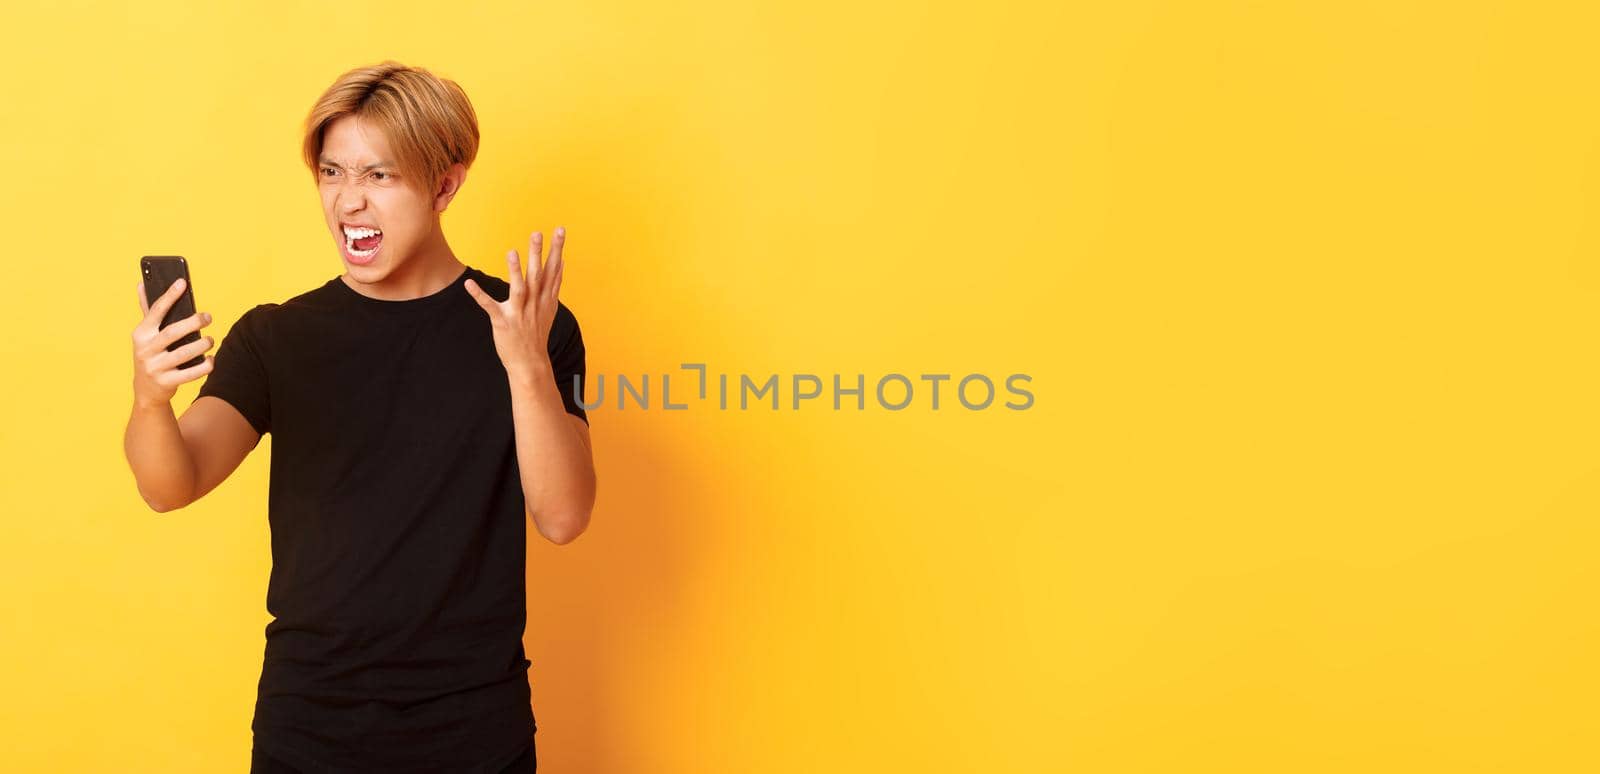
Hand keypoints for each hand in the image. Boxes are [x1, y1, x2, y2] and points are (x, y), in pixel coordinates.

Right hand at [132, 278, 214, 407]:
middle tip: (208, 317)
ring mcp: (155, 367)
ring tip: (210, 339)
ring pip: (183, 353)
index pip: (156, 311)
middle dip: (193, 323)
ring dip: (202, 345)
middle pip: (172, 333)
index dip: (169, 296)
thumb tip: (142, 284)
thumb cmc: (151, 354)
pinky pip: (190, 374)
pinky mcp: (166, 382)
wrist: (146, 390)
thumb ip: (148, 311)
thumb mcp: (145, 334)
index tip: (182, 282)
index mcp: (141, 334)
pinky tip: (211, 358)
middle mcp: (145, 350)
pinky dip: (204, 365)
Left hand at [464, 227, 566, 378]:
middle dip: (538, 253)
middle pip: (538, 275)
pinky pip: (489, 307)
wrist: (530, 363)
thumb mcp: (550, 308)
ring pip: (519, 289)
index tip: (561, 230)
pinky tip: (468, 284)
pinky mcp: (503, 322)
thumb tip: (561, 263)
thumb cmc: (537, 333)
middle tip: (537, 233)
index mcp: (546, 298)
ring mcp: (519, 313)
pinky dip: (479, 296)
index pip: (554, 269)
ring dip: (515, 271)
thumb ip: (554, 285)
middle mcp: (535, 303)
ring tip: (511, 252)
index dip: (558, 249)